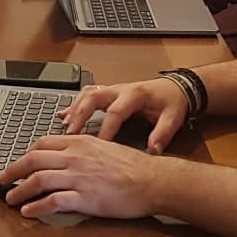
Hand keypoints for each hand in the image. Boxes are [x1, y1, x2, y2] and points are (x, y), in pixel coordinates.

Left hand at [0, 135, 169, 222]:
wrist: (153, 180)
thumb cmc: (134, 166)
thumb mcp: (106, 147)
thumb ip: (84, 150)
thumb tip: (68, 157)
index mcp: (81, 142)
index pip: (43, 143)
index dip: (25, 154)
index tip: (18, 163)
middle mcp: (75, 156)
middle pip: (33, 160)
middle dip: (13, 170)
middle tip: (3, 180)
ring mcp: (79, 177)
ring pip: (38, 180)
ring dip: (20, 190)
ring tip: (11, 199)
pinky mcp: (84, 197)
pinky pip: (53, 201)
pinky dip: (36, 207)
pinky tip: (29, 211)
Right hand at [51, 77, 189, 152]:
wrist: (174, 87)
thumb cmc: (171, 102)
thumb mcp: (173, 117)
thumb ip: (163, 133)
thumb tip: (153, 149)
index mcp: (135, 94)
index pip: (116, 111)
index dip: (106, 128)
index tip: (98, 144)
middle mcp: (120, 90)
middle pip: (94, 97)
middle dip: (80, 115)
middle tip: (70, 134)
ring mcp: (112, 90)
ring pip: (87, 94)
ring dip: (74, 110)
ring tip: (64, 128)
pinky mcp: (108, 94)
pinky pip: (86, 96)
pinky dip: (74, 106)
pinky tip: (62, 117)